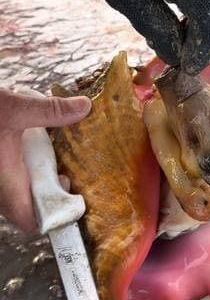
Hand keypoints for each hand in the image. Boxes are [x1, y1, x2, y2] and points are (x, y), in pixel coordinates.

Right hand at [0, 88, 90, 230]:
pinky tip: (31, 150)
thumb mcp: (15, 108)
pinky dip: (25, 171)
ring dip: (37, 180)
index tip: (67, 188)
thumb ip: (50, 110)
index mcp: (6, 182)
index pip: (31, 220)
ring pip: (19, 193)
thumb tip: (84, 107)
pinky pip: (11, 181)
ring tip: (48, 159)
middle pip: (29, 207)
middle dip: (50, 192)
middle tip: (61, 170)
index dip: (54, 213)